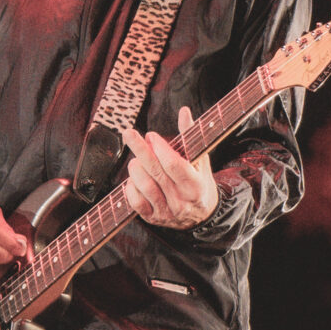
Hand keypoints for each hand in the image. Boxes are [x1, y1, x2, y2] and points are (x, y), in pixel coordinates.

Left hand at [122, 106, 217, 229]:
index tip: (151, 135)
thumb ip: (191, 136)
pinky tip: (133, 179)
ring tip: (135, 160)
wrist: (201, 215)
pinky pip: (136, 203)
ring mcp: (167, 212)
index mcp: (196, 186)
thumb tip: (184, 111)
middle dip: (140, 150)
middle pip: (156, 173)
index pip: (174, 165)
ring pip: (145, 186)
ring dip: (136, 169)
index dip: (160, 148)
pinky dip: (130, 188)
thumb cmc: (199, 181)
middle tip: (129, 133)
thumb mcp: (200, 160)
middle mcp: (182, 201)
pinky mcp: (153, 218)